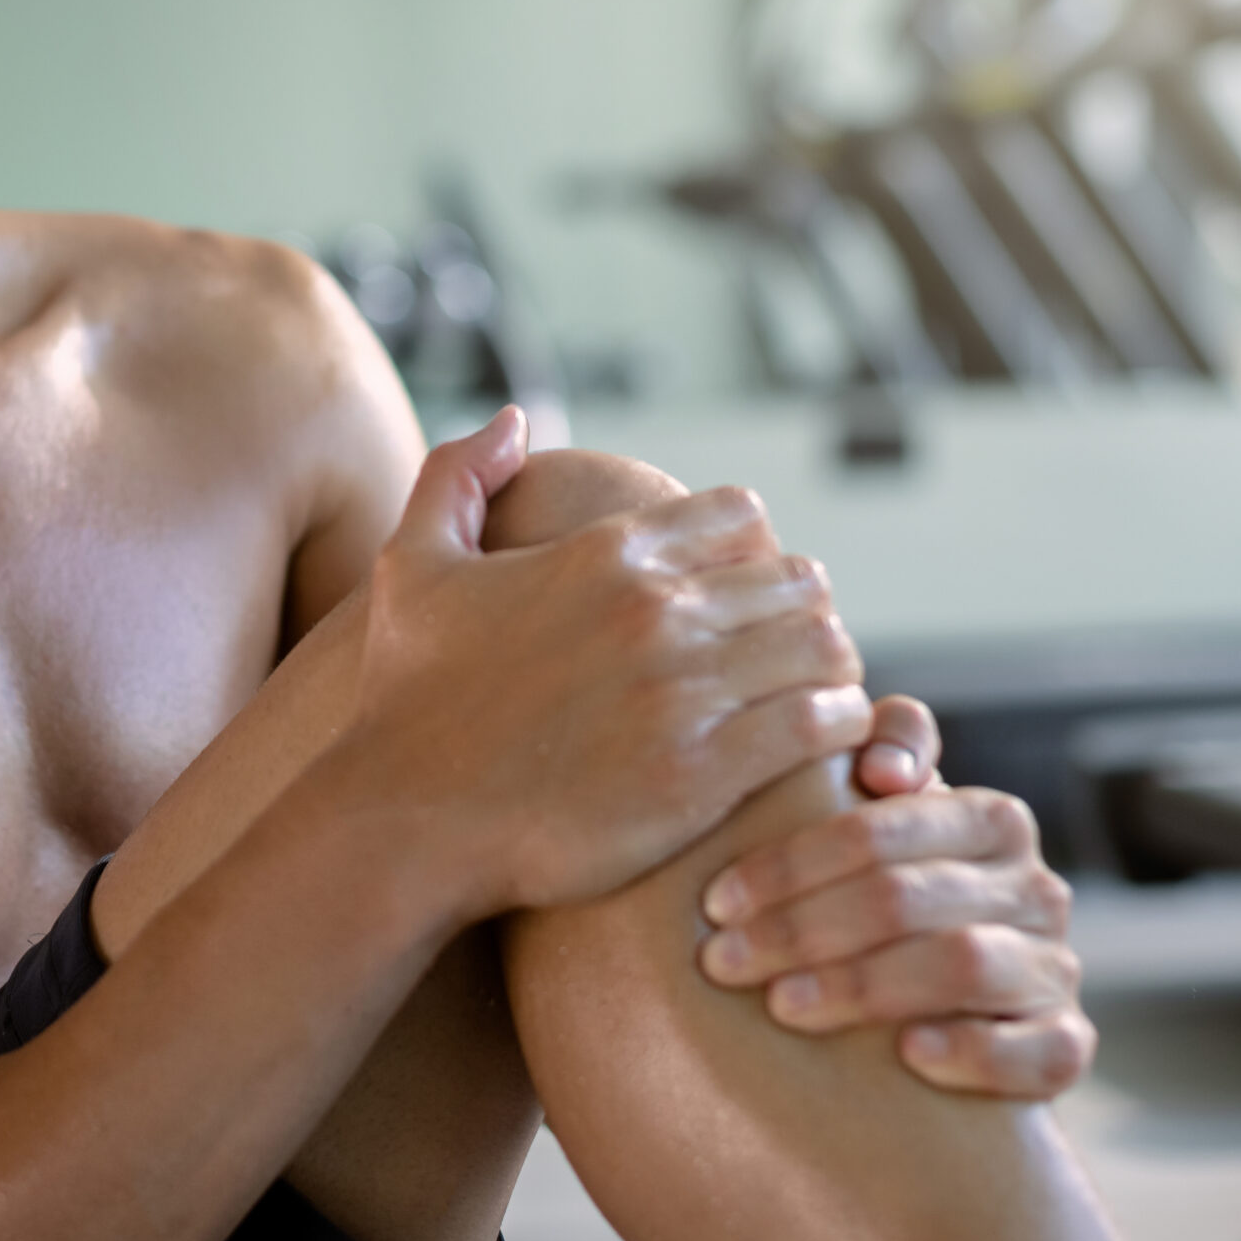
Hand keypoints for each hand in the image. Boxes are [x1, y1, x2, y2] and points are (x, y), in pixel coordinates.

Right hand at [345, 411, 874, 917]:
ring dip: (829, 670)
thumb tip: (517, 420)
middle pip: (796, 580)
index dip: (752, 556)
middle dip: (799, 617)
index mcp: (606, 551)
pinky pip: (822, 721)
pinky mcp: (703, 770)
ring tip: (812, 702)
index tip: (743, 603)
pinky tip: (817, 746)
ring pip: (824, 645)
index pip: (743, 517)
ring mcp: (683, 689)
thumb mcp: (411, 565)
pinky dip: (837, 728)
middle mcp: (654, 608)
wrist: (403, 820)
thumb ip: (459, 475)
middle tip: (787, 662)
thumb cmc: (404, 700)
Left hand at [695, 699, 1092, 1097]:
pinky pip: (1039, 1048)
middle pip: (906, 897)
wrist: (960, 1010)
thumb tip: (880, 766)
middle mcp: (1035, 887)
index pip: (881, 829)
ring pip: (962, 965)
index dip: (791, 863)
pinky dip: (973, 1050)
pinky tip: (908, 1054)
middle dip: (802, 929)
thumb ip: (878, 754)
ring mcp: (1054, 968)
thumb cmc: (894, 902)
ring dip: (862, 986)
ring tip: (783, 1005)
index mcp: (991, 819)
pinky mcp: (1066, 1044)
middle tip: (725, 960)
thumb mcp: (878, 828)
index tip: (717, 901)